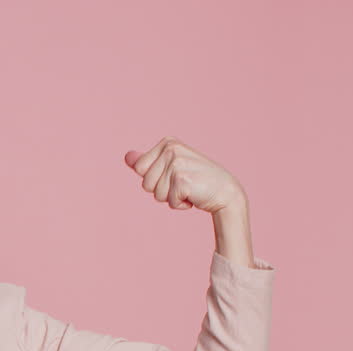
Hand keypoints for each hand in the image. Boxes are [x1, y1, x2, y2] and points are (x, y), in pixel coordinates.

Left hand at [124, 136, 245, 213]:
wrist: (226, 192)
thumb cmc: (197, 180)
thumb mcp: (170, 167)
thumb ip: (148, 162)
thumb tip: (127, 156)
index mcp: (167, 143)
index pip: (139, 169)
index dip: (155, 180)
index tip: (174, 175)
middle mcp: (171, 149)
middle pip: (145, 184)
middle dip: (162, 191)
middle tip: (183, 184)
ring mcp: (177, 163)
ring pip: (156, 194)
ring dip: (171, 198)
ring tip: (189, 189)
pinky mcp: (182, 179)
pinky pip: (169, 202)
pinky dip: (180, 205)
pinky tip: (193, 196)